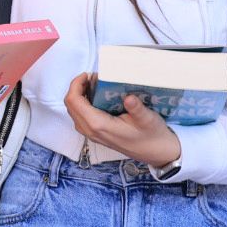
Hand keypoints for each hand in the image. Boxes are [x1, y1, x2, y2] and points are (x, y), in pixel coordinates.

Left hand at [64, 74, 180, 168]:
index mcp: (99, 125)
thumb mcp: (148, 119)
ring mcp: (92, 134)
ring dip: (79, 95)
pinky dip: (83, 103)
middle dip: (77, 88)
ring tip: (94, 84)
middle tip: (92, 77)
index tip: (88, 74)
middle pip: (70, 106)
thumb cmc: (151, 135)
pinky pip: (80, 116)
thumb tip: (129, 97)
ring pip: (74, 111)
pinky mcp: (96, 134)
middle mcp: (91, 131)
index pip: (74, 101)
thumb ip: (137, 109)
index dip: (76, 84)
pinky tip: (97, 96)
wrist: (156, 152)